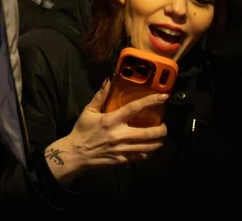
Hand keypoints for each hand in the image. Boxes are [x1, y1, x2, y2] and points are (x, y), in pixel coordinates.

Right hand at [45, 81, 167, 185]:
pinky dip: (150, 151)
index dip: (150, 101)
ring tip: (160, 135)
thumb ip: (101, 96)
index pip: (135, 108)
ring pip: (150, 146)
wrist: (77, 153)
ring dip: (159, 141)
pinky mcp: (124, 160)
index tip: (163, 97)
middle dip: (162, 129)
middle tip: (164, 125)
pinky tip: (150, 146)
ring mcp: (123, 149)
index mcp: (111, 120)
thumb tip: (109, 80)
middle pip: (149, 133)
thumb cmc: (82, 130)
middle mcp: (120, 135)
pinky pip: (143, 156)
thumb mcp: (89, 111)